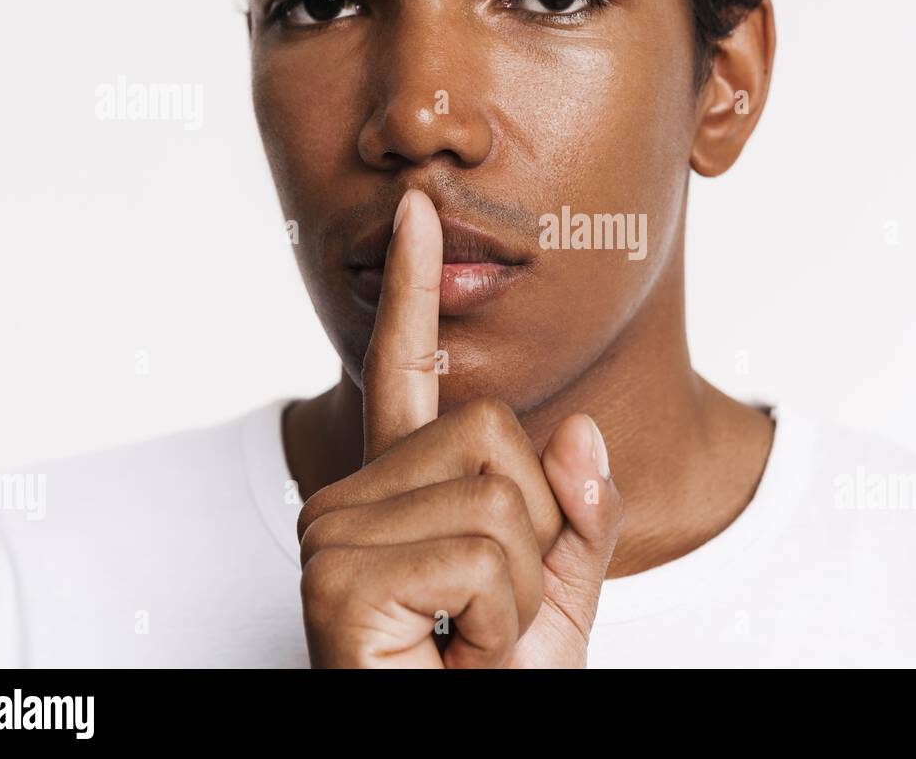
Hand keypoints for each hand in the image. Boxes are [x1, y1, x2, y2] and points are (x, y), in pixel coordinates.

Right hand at [297, 189, 623, 666]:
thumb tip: (581, 430)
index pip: (409, 374)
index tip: (419, 211)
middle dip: (536, 537)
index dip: (417, 292)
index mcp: (401, 492)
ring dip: (521, 589)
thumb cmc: (490, 691)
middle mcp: (351, 496)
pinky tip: (451, 656)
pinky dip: (502, 619)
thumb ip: (577, 518)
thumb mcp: (557, 604)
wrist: (463, 749)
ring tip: (467, 643)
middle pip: (499, 437)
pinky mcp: (335, 575)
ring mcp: (333, 532)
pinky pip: (484, 552)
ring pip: (501, 496)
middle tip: (487, 615)